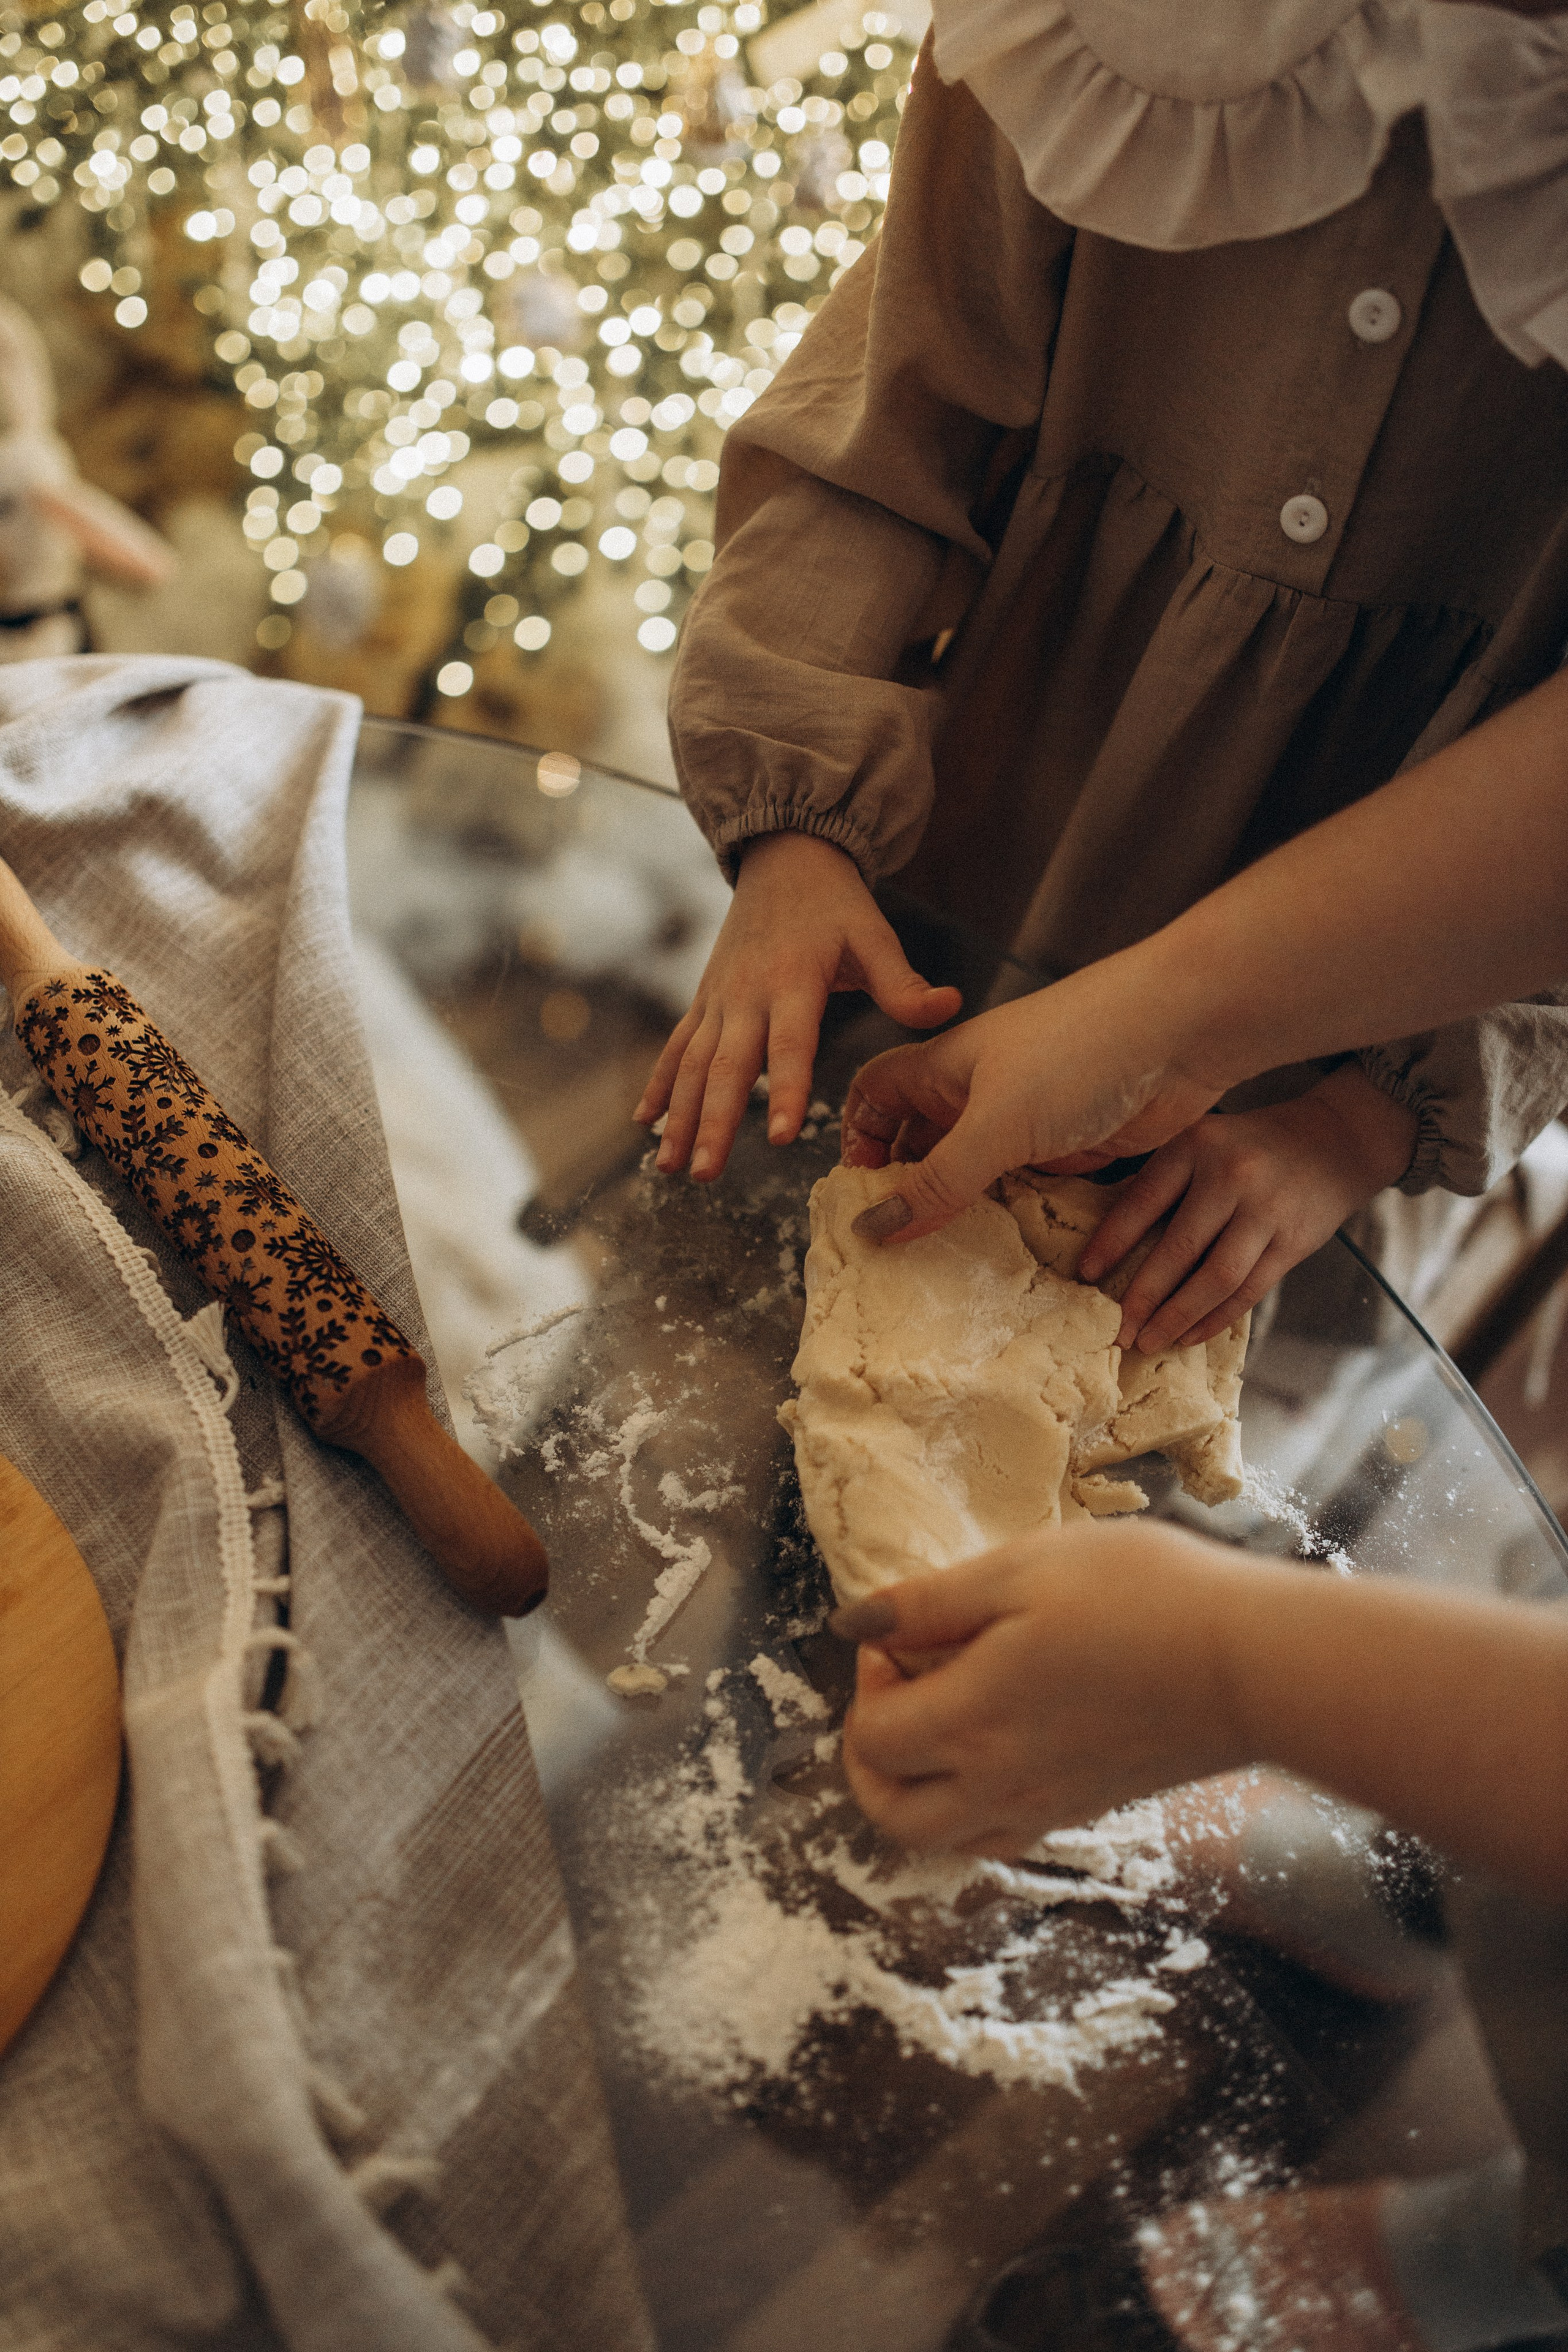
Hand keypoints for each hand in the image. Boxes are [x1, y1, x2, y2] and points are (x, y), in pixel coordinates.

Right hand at [636, 832, 960, 1180]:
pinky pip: (676, 1047)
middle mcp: (746, 994)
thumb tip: (949, 1006)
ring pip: (692, 1065)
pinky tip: (645, 1123)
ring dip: (680, 1117)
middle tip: (705, 1172)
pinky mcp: (704, 1000)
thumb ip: (904, 982)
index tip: (779, 1136)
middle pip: (726, 1067)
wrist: (783, 857)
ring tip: (668, 1166)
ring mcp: (718, 999)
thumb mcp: (874, 935)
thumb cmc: (834, 903)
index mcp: (793, 980)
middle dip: (713, 1123)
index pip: (788, 1045)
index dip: (783, 1090)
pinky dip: (660, 1085)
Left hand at [836, 1524, 1246, 1856]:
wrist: (1252, 1663)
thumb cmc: (1142, 1598)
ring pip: (943, 1838)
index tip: (904, 1636)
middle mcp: (996, 1783)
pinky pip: (1001, 1836)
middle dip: (869, 1756)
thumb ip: (929, 1602)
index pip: (871, 1738)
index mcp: (969, 1723)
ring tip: (944, 1720)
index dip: (866, 1682)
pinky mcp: (1089, 1808)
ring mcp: (1046, 1806)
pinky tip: (1001, 1745)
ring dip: (916, 1790)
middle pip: (890, 1811)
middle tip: (901, 1690)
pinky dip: (972, 1808)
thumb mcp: (1022, 1569)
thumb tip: (853, 1623)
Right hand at [839, 962, 1220, 1239]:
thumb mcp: (995, 1122)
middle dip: (906, 1188)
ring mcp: (1026, 1120)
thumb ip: (938, 1180)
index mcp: (946, 1067)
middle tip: (894, 1249)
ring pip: (975, 1172)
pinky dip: (1010, 1219)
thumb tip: (872, 1228)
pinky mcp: (1069, 1147)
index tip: (861, 1193)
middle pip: (923, 1141)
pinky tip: (1001, 1256)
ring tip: (940, 1267)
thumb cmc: (1080, 1053)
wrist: (1184, 1032)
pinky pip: (1023, 1189)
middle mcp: (979, 1092)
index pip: (877, 1095)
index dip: (859, 1136)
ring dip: (959, 1212)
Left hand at [1077, 1066, 1418, 1352]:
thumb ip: (1161, 1180)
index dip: (1112, 1241)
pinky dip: (1216, 1318)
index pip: (1143, 1201)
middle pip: (1178, 1249)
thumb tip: (1104, 1237)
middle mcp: (1230, 1176)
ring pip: (1215, 1278)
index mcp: (1195, 1146)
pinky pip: (1248, 1291)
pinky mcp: (1293, 1243)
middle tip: (1116, 1330)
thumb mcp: (1202, 1142)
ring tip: (1148, 1342)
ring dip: (1177, 1317)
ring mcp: (1265, 1211)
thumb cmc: (1248, 1147)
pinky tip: (1190, 1335)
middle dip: (1142, 1296)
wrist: (1332, 1140)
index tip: (1085, 1275)